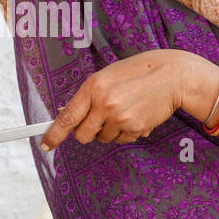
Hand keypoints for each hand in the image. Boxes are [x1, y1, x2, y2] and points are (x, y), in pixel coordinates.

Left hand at [40, 50, 217, 150]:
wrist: (172, 76)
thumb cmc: (139, 72)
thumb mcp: (108, 76)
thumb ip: (90, 95)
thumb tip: (70, 116)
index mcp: (93, 86)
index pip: (67, 116)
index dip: (54, 134)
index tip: (46, 145)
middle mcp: (104, 104)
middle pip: (83, 135)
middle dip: (87, 132)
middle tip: (101, 118)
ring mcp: (120, 118)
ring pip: (103, 138)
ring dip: (110, 130)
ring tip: (126, 110)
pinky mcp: (135, 129)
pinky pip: (122, 140)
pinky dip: (127, 132)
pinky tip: (137, 114)